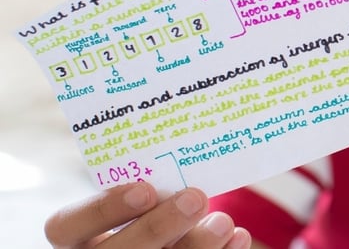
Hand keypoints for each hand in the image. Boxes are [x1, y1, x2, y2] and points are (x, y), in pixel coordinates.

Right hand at [44, 182, 252, 248]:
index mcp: (74, 236)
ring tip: (224, 222)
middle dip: (159, 226)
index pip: (67, 225)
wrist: (155, 237)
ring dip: (196, 245)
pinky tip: (238, 238)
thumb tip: (184, 152)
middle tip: (197, 199)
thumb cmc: (141, 211)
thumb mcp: (130, 200)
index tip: (146, 190)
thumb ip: (144, 186)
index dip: (105, 208)